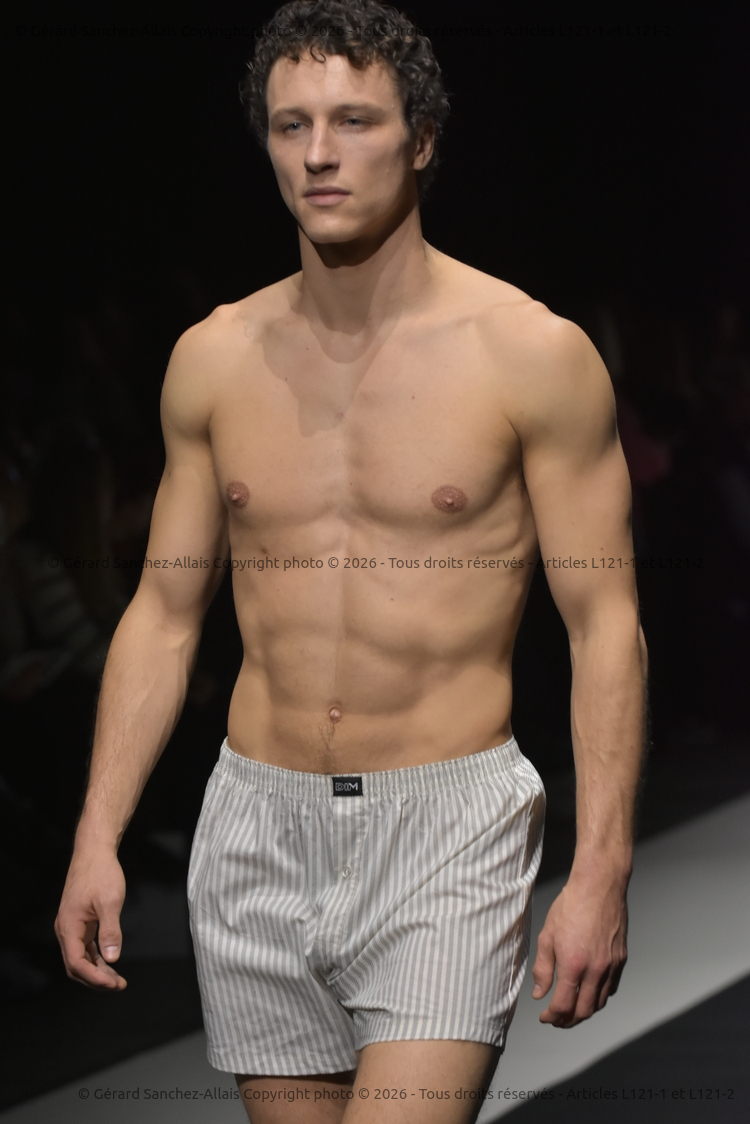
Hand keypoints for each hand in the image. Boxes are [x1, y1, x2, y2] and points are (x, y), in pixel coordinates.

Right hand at [54, 849, 127, 990]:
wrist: (94, 852)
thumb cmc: (101, 873)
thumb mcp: (110, 902)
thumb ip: (110, 931)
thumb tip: (113, 959)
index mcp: (68, 927)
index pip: (76, 963)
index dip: (94, 978)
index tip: (114, 984)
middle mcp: (66, 930)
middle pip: (76, 966)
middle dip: (96, 979)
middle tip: (119, 985)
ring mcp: (71, 926)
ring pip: (80, 958)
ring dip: (97, 971)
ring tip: (117, 980)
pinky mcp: (79, 922)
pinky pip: (84, 948)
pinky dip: (96, 958)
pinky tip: (110, 963)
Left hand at [531, 874, 627, 1026]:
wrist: (599, 886)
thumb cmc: (570, 906)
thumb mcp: (547, 935)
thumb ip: (543, 968)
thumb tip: (540, 994)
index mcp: (574, 965)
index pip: (563, 1006)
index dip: (552, 1017)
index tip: (544, 1017)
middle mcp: (596, 970)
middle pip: (584, 1011)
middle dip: (568, 1021)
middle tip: (556, 1020)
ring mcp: (611, 966)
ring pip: (599, 1003)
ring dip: (584, 1011)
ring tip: (571, 1009)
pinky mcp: (621, 959)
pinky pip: (611, 988)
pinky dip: (599, 997)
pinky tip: (589, 992)